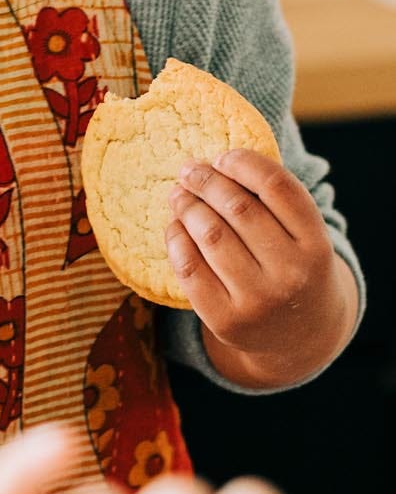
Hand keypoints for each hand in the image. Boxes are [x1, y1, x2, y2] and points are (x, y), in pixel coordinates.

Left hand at [166, 149, 356, 385]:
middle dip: (206, 181)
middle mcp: (292, 273)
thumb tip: (213, 162)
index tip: (223, 157)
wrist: (300, 336)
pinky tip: (176, 227)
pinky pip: (189, 267)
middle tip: (189, 170)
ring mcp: (259, 300)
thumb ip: (273, 202)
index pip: (277, 187)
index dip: (244, 163)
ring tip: (178, 195)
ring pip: (210, 234)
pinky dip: (176, 239)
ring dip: (187, 206)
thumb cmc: (293, 268)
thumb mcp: (302, 238)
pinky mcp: (226, 319)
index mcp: (316, 245)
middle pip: (238, 207)